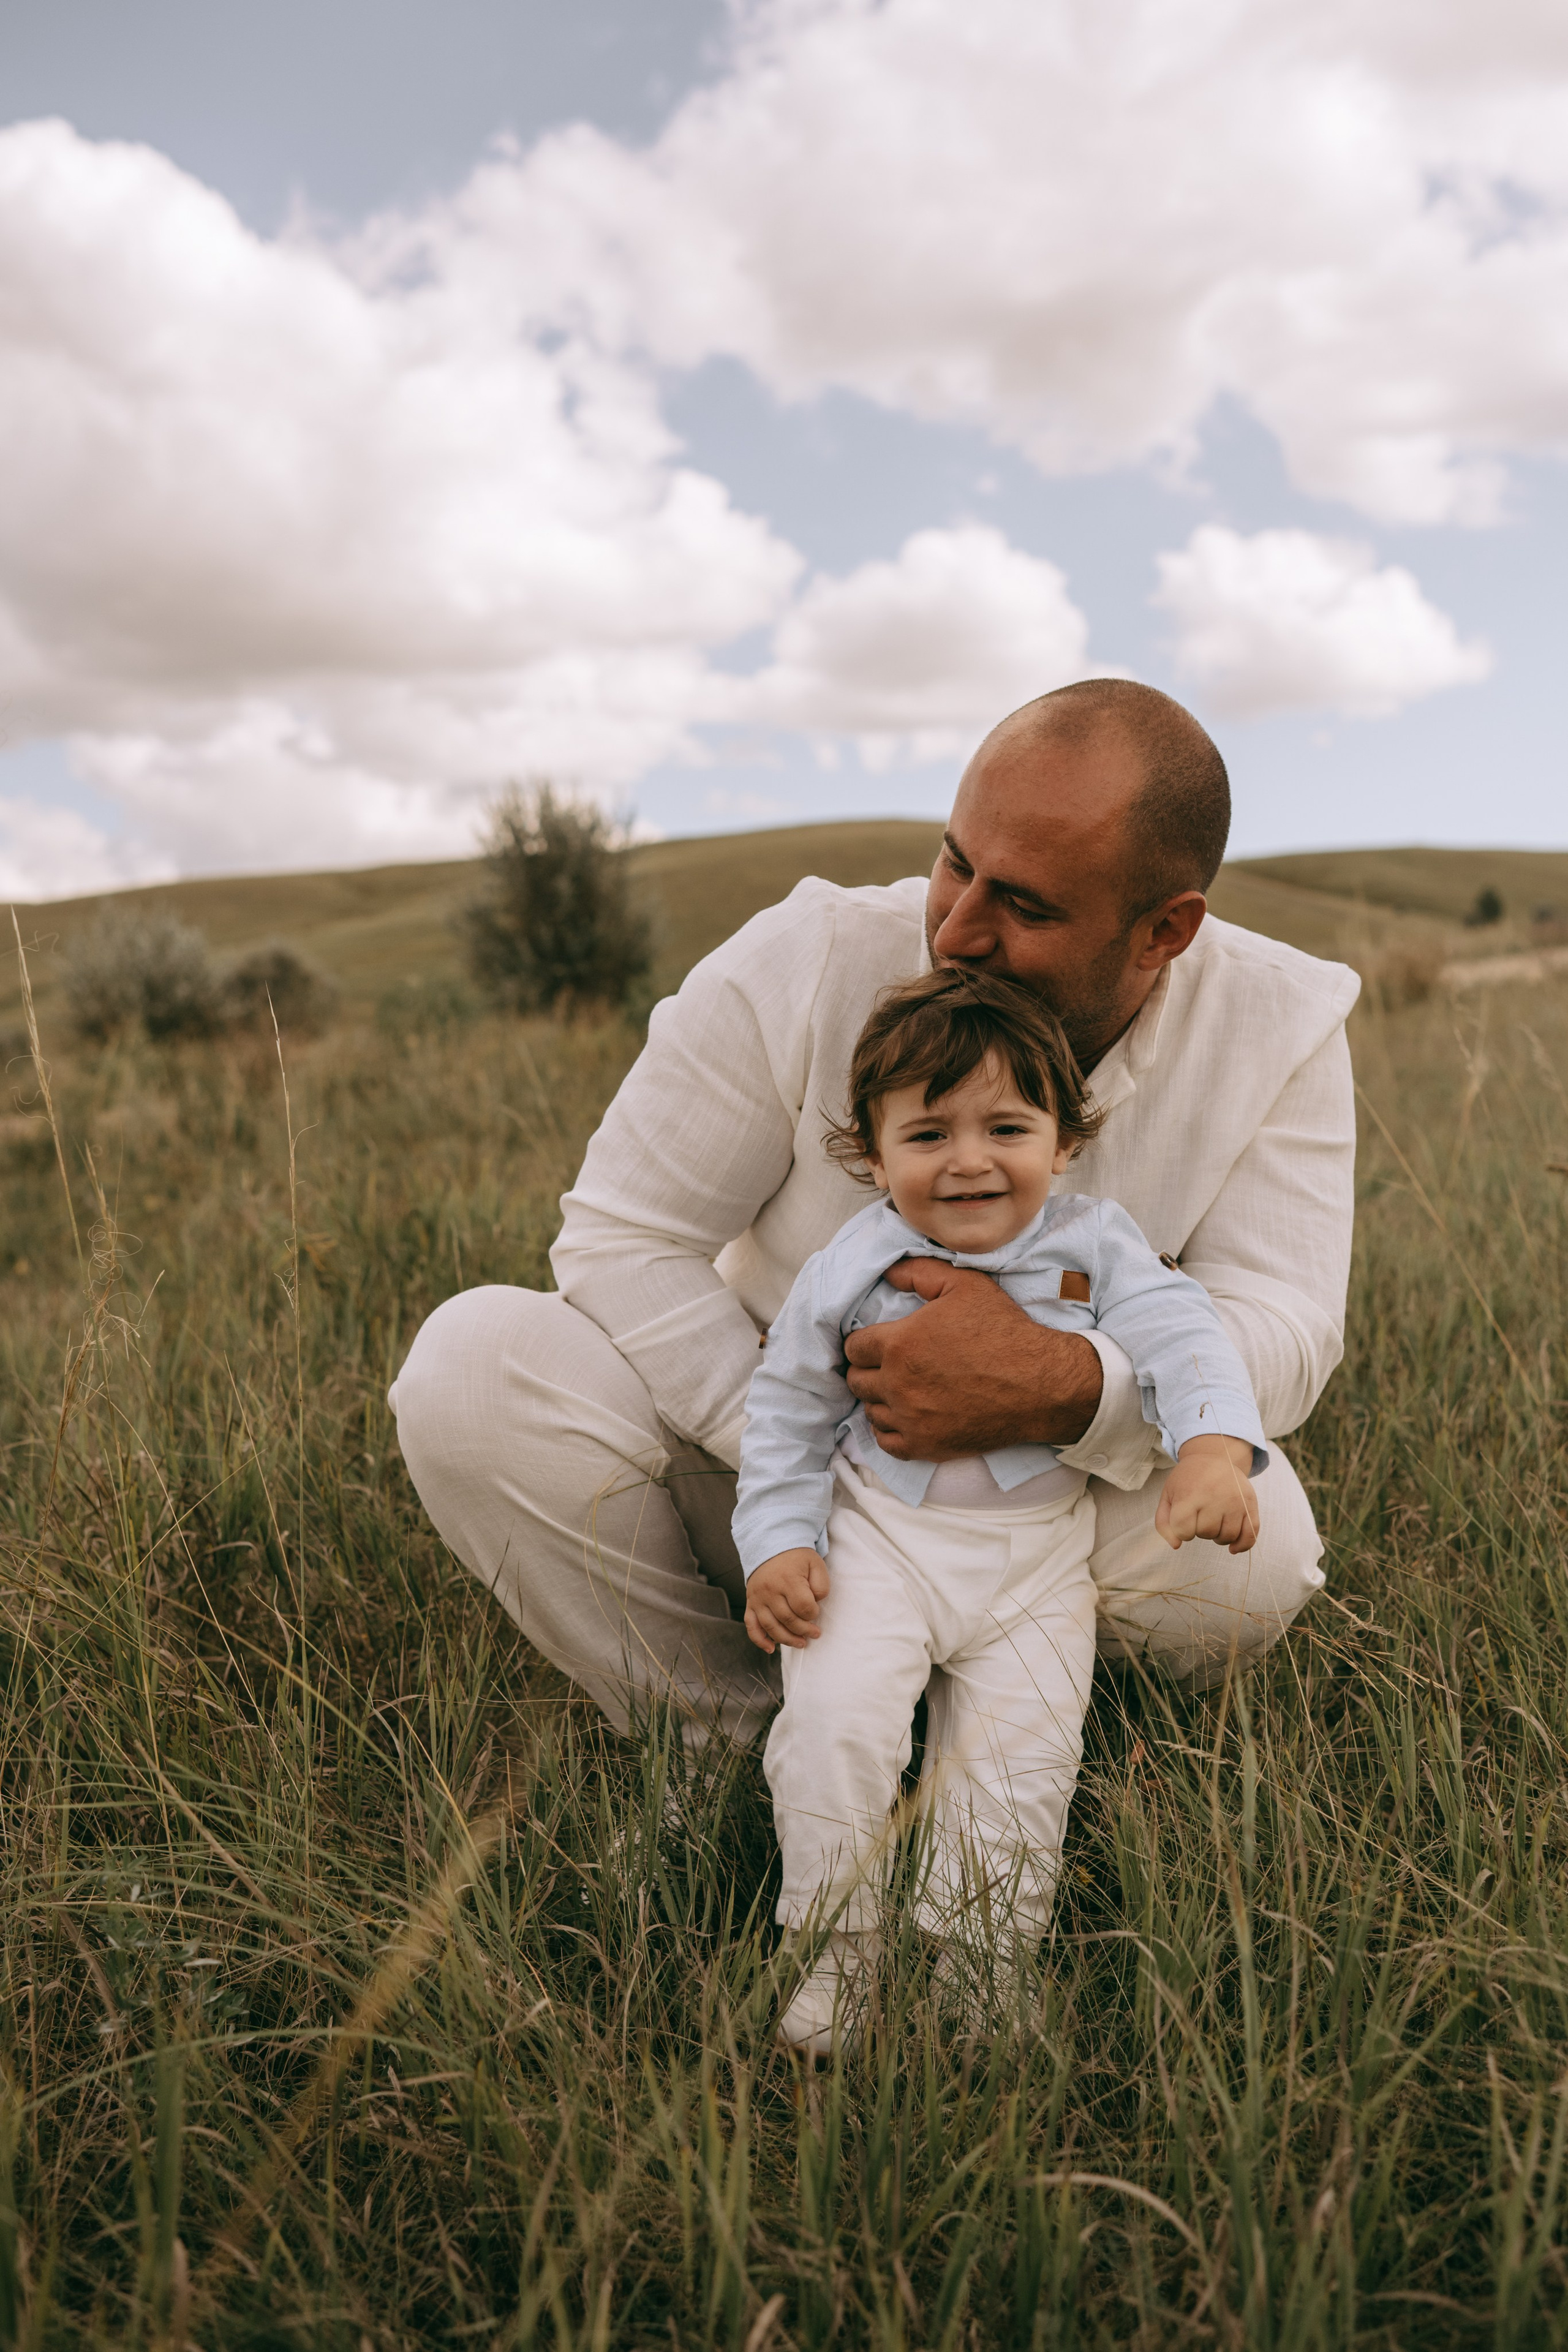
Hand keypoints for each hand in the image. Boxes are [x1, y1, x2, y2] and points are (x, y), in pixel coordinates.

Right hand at [744, 1547, 829, 1652]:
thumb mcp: (815, 1563)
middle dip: (804, 1630)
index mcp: (788, 1579)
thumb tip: (816, 1603)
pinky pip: (751, 1625)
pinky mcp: (750, 1603)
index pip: (803, 1607)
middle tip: (815, 1634)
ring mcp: (758, 1598)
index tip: (816, 1611)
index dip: (813, 1614)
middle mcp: (770, 1590)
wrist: (770, 1546)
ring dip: (787, 1639)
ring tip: (801, 1643)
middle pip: (788, 1619)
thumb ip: (821, 1584)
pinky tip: (771, 1649)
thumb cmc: (796, 1557)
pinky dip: (759, 1639)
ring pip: (771, 1626)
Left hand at [841, 1258, 1103, 1459]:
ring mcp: (910, 1419)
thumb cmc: (1003, 1331)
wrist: (1039, 1384)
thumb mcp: (965, 1285)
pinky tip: (905, 1415)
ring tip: (900, 1389)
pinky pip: (887, 1441)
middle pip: (856, 1381)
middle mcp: (897, 1384)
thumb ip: (919, 1272)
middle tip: (886, 1365)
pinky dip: (890, 1429)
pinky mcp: (926, 1445)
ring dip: (880, 1399)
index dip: (863, 1342)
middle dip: (867, 1370)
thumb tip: (887, 1273)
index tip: (877, 1342)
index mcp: (899, 1344)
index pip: (853, 1347)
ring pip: (870, 1411)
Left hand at [1155, 1435, 1259, 1553]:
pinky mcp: (1250, 1504)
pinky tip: (1233, 1548)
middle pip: (1206, 1533)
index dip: (1182, 1531)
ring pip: (1227, 1537)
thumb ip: (1163, 1522)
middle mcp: (1214, 1497)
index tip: (1183, 1521)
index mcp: (1190, 1494)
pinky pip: (1251, 1534)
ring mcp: (1235, 1501)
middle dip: (1200, 1530)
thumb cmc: (1189, 1479)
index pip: (1183, 1530)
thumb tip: (1176, 1545)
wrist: (1216, 1456)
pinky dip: (1242, 1545)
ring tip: (1215, 1523)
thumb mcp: (1169, 1494)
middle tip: (1201, 1515)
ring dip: (1218, 1537)